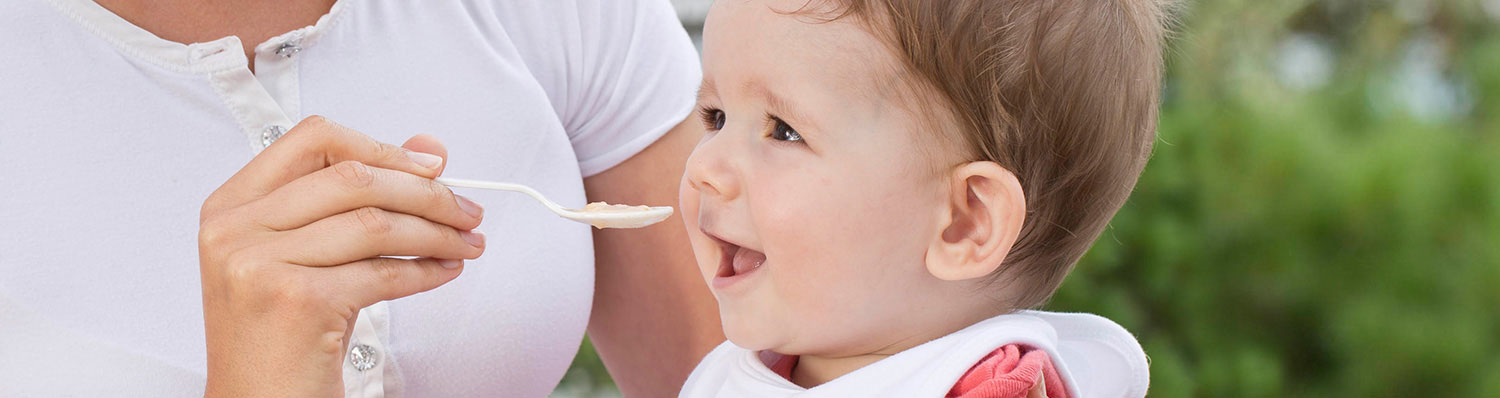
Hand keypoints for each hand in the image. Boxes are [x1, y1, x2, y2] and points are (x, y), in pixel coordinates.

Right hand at [197, 116, 485, 396]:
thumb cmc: (281, 337)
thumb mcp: (309, 257)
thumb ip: (359, 198)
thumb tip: (428, 150)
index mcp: (231, 207)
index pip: (313, 140)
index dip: (382, 147)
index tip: (431, 167)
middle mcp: (235, 230)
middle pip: (353, 177)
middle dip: (426, 192)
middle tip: (467, 210)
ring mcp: (260, 264)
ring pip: (375, 223)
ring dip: (436, 233)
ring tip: (466, 243)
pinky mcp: (296, 300)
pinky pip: (383, 272)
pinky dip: (426, 271)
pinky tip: (445, 271)